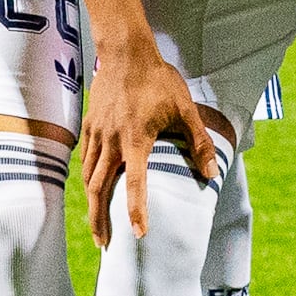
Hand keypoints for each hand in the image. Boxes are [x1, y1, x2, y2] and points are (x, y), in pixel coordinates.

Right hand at [73, 50, 225, 245]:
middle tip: (104, 244)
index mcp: (136, 140)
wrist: (126, 52)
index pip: (136, 185)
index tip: (138, 234)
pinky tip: (92, 188)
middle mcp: (112, 141)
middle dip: (99, 220)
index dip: (136, 211)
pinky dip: (86, 178)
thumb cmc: (159, 80)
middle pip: (99, 189)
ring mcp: (97, 134)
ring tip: (96, 224)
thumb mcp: (185, 109)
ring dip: (91, 203)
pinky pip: (84, 159)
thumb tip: (211, 173)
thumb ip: (198, 142)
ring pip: (88, 176)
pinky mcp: (89, 125)